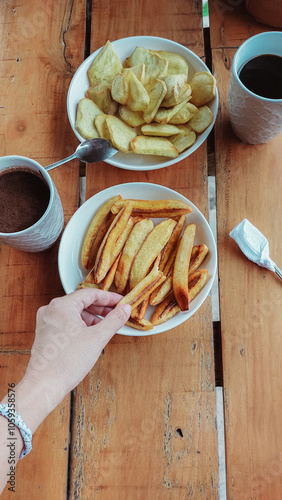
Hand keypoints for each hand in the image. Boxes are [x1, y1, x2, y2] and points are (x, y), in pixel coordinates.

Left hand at [16, 289, 130, 432]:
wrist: (45, 385)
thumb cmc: (66, 363)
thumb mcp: (97, 338)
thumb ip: (114, 320)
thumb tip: (125, 309)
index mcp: (61, 306)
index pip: (90, 294)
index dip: (109, 298)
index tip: (121, 302)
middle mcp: (51, 310)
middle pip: (82, 302)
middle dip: (101, 308)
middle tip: (117, 313)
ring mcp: (47, 322)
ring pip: (75, 313)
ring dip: (92, 318)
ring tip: (107, 326)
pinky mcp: (47, 333)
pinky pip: (68, 323)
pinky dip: (82, 326)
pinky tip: (93, 334)